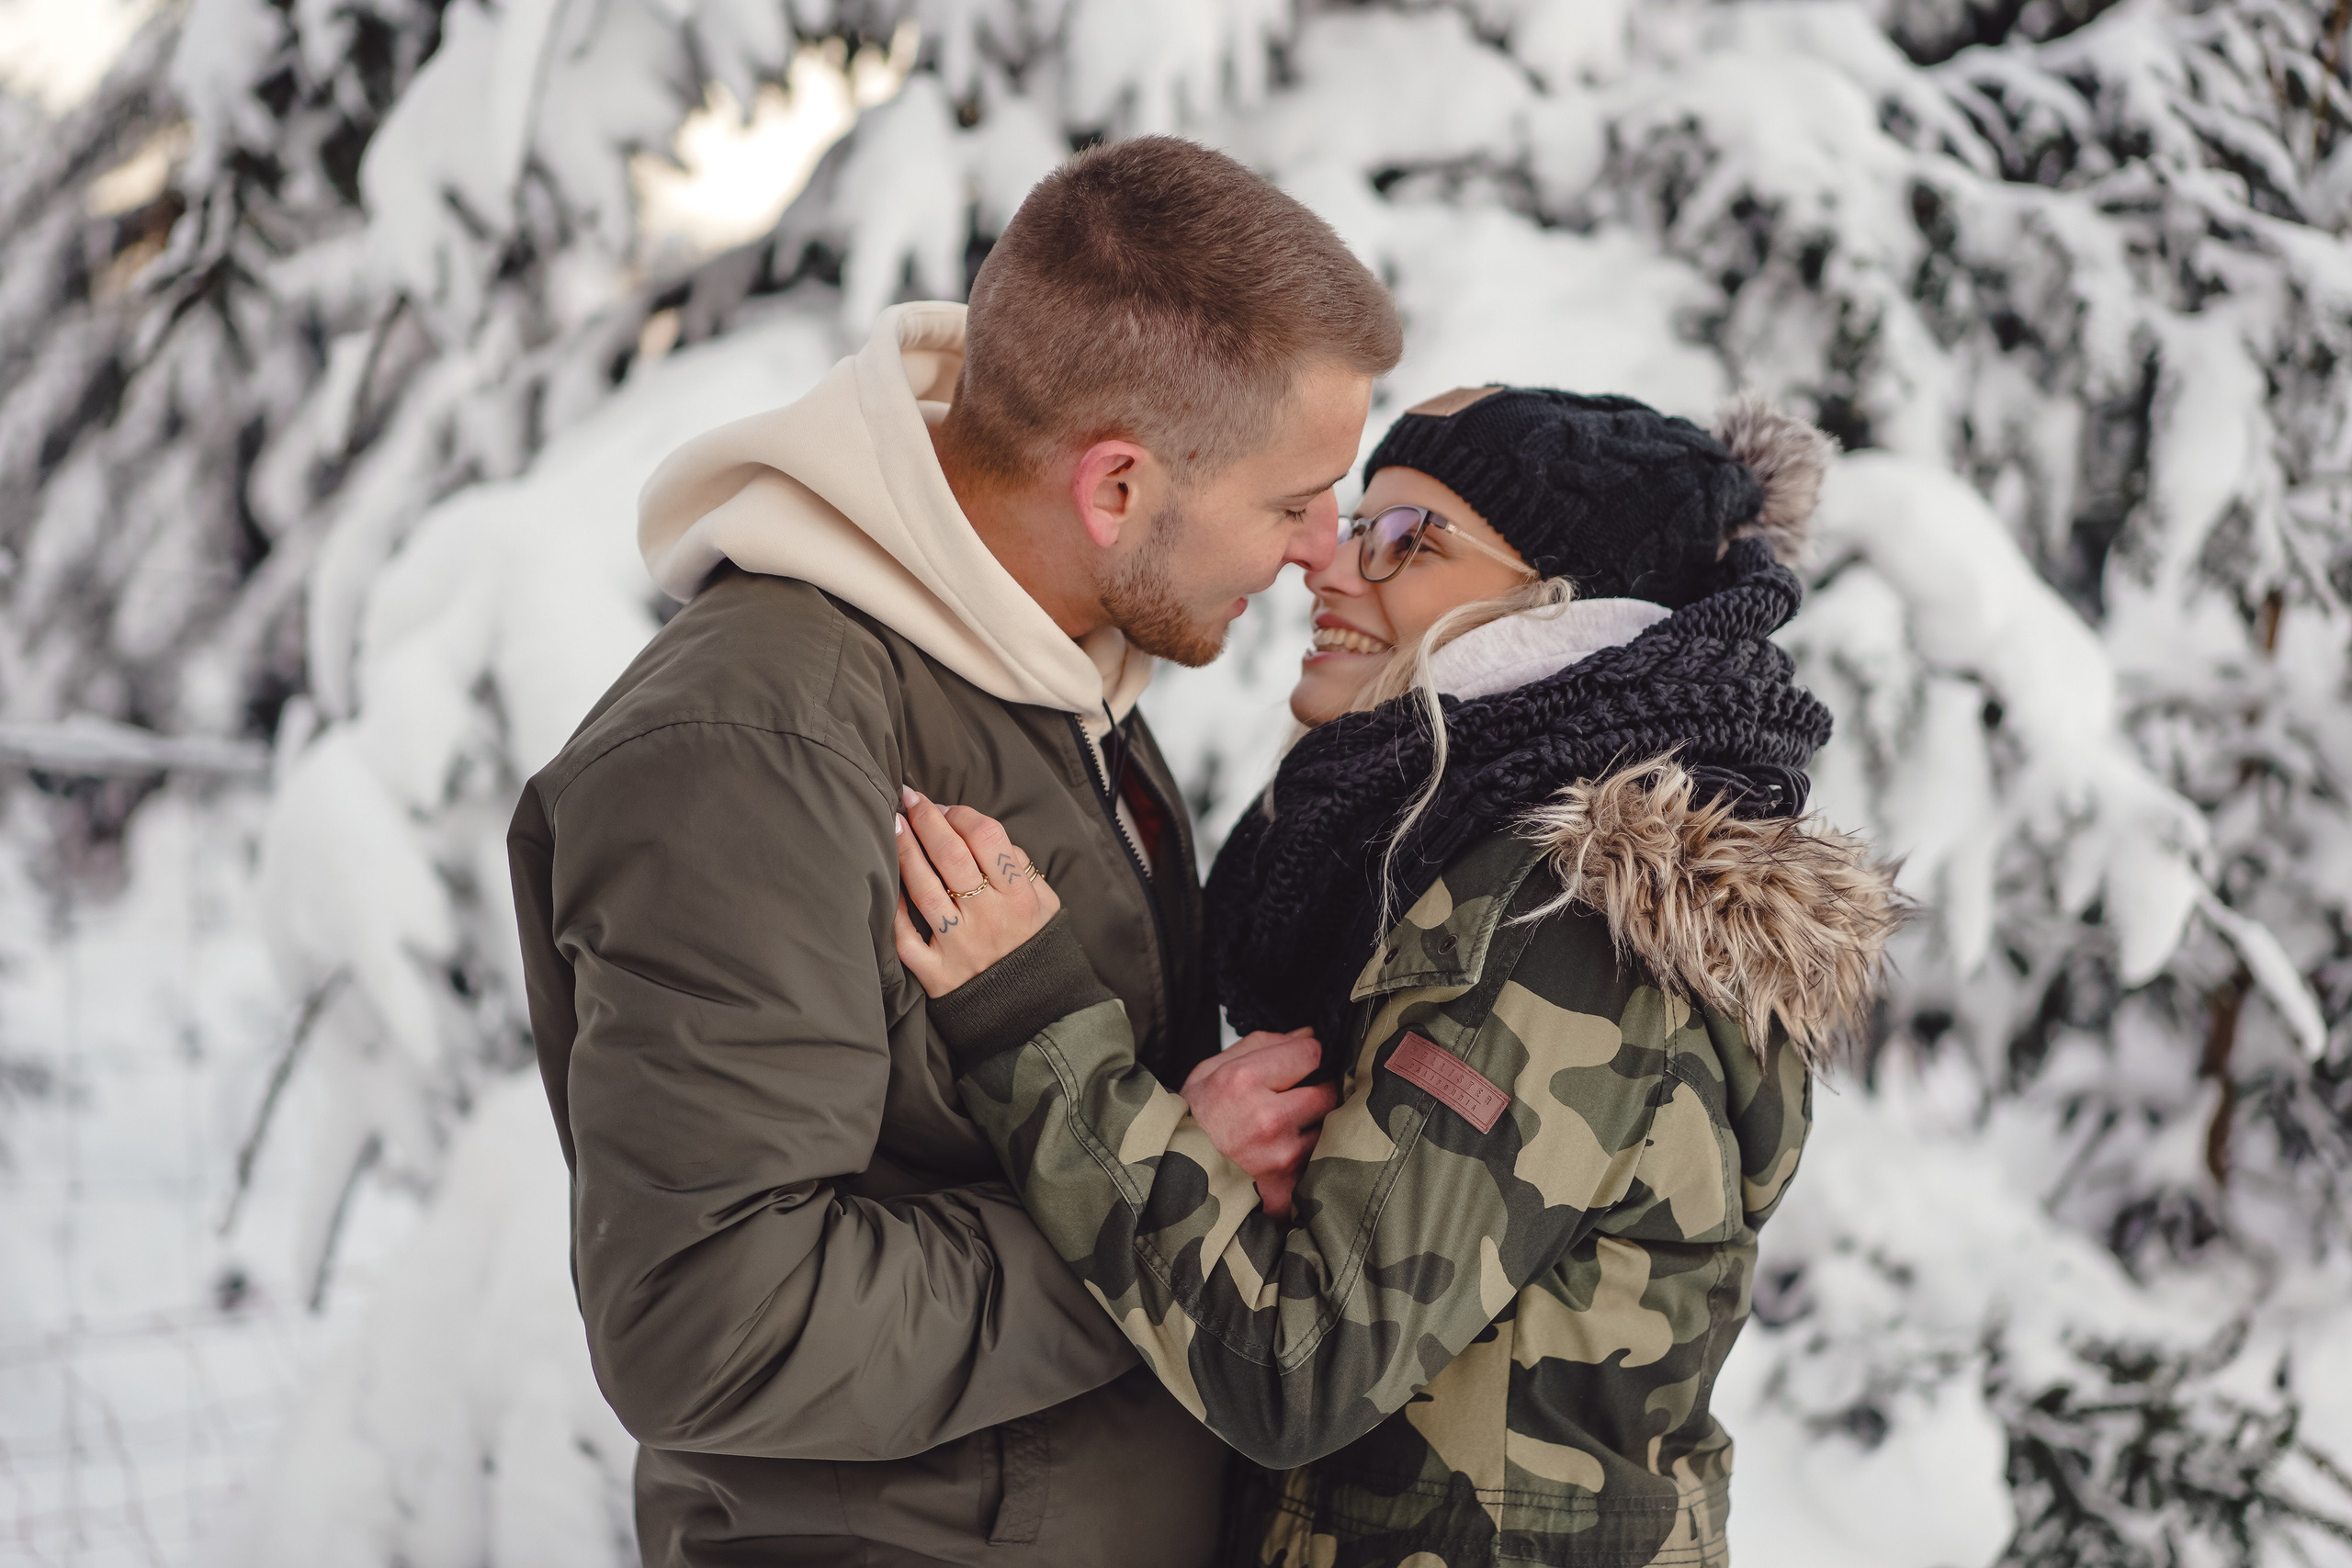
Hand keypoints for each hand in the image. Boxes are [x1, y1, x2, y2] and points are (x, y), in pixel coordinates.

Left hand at [893, 788, 1061, 996]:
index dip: (961, 815)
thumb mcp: (1046, 904)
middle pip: (951, 856)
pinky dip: (892, 909)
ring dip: (904, 851)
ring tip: (891, 823)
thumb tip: (981, 834)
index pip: (987, 838)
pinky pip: (905, 938)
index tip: (944, 807)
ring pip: (923, 889)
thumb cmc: (1035, 946)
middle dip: (926, 820)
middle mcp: (989, 918)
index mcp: (1020, 897)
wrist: (1034, 1012)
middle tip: (909, 800)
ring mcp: (960, 946)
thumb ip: (1021, 867)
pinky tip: (885, 881)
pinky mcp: (937, 974)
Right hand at [1182, 1030, 1340, 1220]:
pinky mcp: (1288, 1187)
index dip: (1306, 1056)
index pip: (1310, 1053)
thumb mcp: (1208, 1071)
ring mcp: (1282, 1156)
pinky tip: (1280, 1156)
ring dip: (1311, 1127)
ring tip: (1282, 1131)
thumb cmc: (1189, 1122)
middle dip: (1315, 1092)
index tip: (1299, 1063)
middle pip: (1327, 1092)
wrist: (1168, 1181)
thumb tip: (1306, 1034)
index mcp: (1245, 1081)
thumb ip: (1260, 1045)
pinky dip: (1304, 1159)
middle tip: (1295, 1099)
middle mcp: (1268, 1118)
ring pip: (1325, 1129)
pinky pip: (1315, 1163)